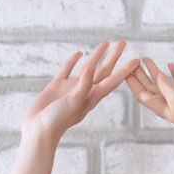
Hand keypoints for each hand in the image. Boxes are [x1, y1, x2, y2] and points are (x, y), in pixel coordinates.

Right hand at [21, 40, 139, 142]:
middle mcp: (82, 92)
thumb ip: (84, 84)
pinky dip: (72, 62)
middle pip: (102, 71)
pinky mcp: (56, 87)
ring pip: (86, 68)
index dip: (124, 71)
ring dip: (96, 56)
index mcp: (90, 98)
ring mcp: (69, 89)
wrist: (37, 131)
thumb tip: (93, 66)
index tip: (136, 61)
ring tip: (105, 43)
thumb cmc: (57, 121)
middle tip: (122, 42)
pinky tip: (78, 54)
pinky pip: (66, 70)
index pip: (111, 81)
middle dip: (113, 57)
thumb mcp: (74, 102)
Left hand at [125, 57, 173, 138]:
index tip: (125, 70)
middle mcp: (166, 102)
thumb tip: (156, 75)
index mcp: (159, 106)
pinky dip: (173, 73)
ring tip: (146, 59)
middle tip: (132, 61)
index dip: (132, 82)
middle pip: (149, 86)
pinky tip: (170, 64)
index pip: (141, 93)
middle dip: (140, 75)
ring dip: (154, 71)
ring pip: (162, 82)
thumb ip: (165, 86)